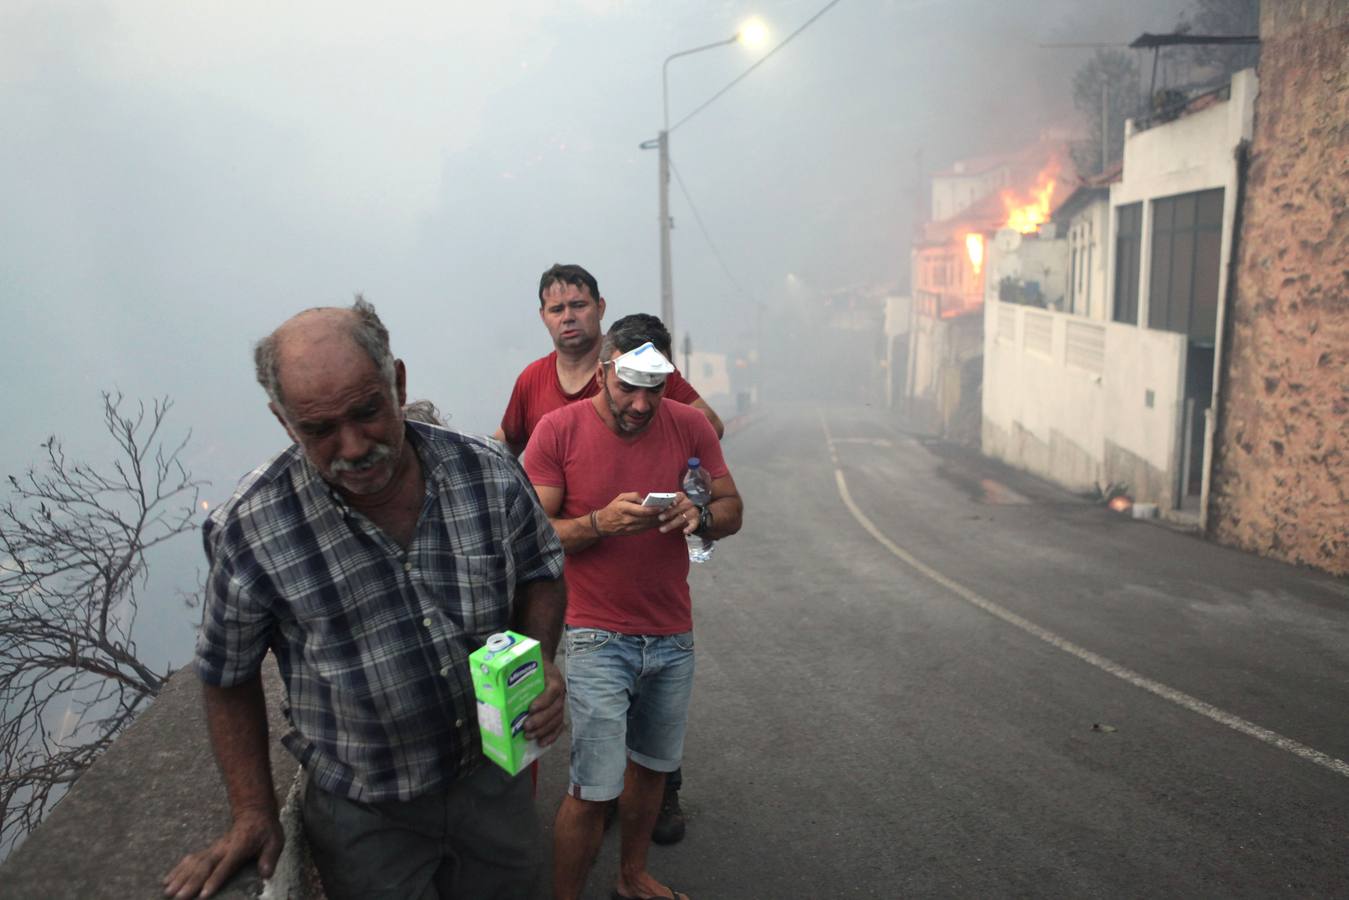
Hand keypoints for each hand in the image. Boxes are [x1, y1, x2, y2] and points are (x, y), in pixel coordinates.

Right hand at [162, 807, 283, 898]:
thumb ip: (270, 857)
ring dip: (180, 878)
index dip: (215, 879)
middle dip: (191, 883)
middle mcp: (222, 848)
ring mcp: (213, 849)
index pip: (226, 865)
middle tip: (178, 898)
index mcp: (240, 847)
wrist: (253, 812)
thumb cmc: (265, 830)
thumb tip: (266, 874)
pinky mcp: (208, 850)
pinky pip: (190, 860)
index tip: (204, 894)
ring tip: (168, 891)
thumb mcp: (275, 841)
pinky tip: (167, 880)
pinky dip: (177, 870)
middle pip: (204, 866)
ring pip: (194, 863)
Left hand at [524, 659, 565, 746]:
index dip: (543, 701)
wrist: (545, 666)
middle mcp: (560, 693)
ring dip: (544, 730)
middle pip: (555, 709)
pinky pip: (559, 726)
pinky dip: (551, 736)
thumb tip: (498, 685)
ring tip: (529, 737)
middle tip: (526, 727)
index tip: (530, 709)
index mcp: (554, 679)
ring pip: (557, 719)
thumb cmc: (534, 668)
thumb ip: (518, 674)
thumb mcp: (529, 666)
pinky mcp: (559, 713)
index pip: (553, 690)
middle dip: (540, 720)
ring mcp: (561, 704)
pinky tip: (541, 743)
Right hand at [594, 492, 664, 536]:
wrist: (603, 524)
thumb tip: (644, 499)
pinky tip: (660, 520)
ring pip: (648, 525)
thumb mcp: (620, 497)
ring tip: (667, 514)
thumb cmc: (612, 508)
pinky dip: (654, 524)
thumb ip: (633, 496)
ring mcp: (631, 528)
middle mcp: (628, 519)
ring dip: (658, 520)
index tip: (662, 507)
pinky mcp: (633, 532)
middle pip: (647, 518)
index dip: (653, 509)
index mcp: (624, 509)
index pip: (641, 511)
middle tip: (669, 510)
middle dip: (659, 514)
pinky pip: (646, 528)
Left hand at [658, 493, 698, 534]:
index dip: (674, 499)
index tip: (668, 504)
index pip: (678, 496)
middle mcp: (688, 503)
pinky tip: (684, 531)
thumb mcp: (670, 505)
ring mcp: (693, 512)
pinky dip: (689, 528)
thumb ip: (662, 505)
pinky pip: (693, 525)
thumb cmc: (675, 509)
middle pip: (679, 508)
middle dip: (669, 513)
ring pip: (682, 518)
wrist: (690, 514)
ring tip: (662, 529)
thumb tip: (647, 504)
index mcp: (681, 497)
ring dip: (672, 524)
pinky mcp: (696, 521)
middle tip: (659, 518)